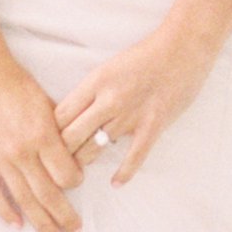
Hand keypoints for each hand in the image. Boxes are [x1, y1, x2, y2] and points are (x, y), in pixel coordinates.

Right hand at [0, 49, 83, 231]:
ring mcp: (0, 158)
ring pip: (24, 199)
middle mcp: (23, 151)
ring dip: (40, 222)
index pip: (66, 174)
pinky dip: (5, 210)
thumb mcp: (48, 104)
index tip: (78, 183)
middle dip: (65, 217)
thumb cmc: (18, 85)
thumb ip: (60, 133)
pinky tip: (16, 224)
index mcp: (43, 136)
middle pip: (49, 194)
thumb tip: (74, 158)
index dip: (76, 182)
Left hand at [56, 26, 219, 187]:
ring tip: (78, 173)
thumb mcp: (109, 67)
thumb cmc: (146, 55)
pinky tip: (115, 183)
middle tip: (57, 163)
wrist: (183, 47)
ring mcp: (130, 115)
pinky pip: (134, 157)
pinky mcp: (153, 125)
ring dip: (85, 162)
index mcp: (95, 82)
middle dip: (60, 153)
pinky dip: (123, 173)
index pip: (59, 115)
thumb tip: (74, 116)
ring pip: (94, 148)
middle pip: (70, 136)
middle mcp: (108, 100)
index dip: (49, 133)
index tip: (48, 142)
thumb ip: (92, 92)